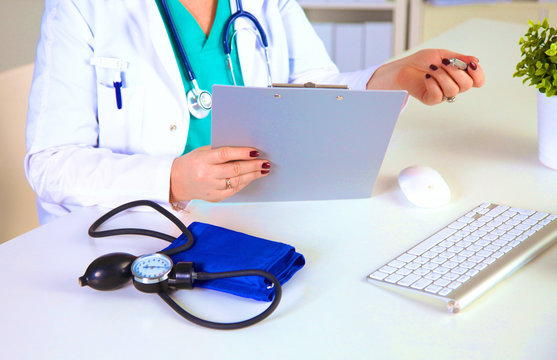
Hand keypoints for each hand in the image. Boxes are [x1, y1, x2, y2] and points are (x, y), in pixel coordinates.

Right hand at [170, 146, 270, 201]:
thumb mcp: (202, 152)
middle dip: (253, 166)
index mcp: (203, 159)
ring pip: (236, 181)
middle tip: (264, 162)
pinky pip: (233, 190)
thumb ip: (220, 151)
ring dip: (252, 175)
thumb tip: (243, 150)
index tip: (255, 151)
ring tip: (263, 170)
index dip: (242, 152)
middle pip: (235, 169)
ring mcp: (211, 187)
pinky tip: (251, 178)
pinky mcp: (214, 197)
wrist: (175, 181)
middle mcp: (207, 174)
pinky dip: (244, 183)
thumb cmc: (190, 164)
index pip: (226, 154)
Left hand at [367, 49, 484, 104]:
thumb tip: (475, 61)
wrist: (405, 67)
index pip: (478, 81)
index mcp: (460, 75)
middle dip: (455, 71)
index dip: (478, 74)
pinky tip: (426, 77)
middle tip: (443, 62)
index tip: (470, 64)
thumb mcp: (443, 55)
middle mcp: (454, 86)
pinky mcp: (431, 100)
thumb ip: (459, 58)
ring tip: (432, 69)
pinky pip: (438, 95)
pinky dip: (432, 83)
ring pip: (452, 90)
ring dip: (441, 75)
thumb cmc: (423, 61)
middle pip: (466, 85)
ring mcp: (443, 94)